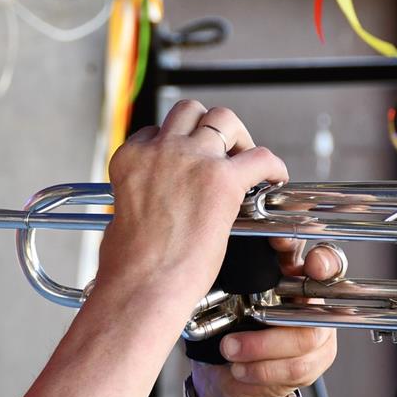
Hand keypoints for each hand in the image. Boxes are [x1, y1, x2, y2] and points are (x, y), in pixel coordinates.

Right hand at [99, 100, 288, 305]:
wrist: (142, 285)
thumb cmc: (131, 265)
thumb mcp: (122, 217)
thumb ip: (141, 198)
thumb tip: (155, 206)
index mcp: (131, 158)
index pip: (156, 131)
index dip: (177, 143)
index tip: (190, 158)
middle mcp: (159, 150)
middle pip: (189, 111)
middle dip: (207, 126)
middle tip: (222, 150)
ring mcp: (192, 160)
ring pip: (222, 119)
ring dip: (237, 135)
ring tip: (246, 158)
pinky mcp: (223, 181)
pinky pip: (259, 157)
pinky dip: (271, 165)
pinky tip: (274, 178)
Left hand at [191, 241, 340, 396]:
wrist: (228, 376)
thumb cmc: (227, 329)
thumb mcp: (224, 299)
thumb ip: (232, 280)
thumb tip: (213, 266)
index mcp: (294, 273)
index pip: (323, 259)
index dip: (319, 259)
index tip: (288, 253)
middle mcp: (313, 299)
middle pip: (318, 302)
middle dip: (283, 308)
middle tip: (252, 319)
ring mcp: (319, 329)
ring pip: (304, 338)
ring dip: (260, 346)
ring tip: (229, 349)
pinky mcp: (316, 361)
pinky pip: (297, 367)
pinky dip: (263, 370)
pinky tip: (241, 369)